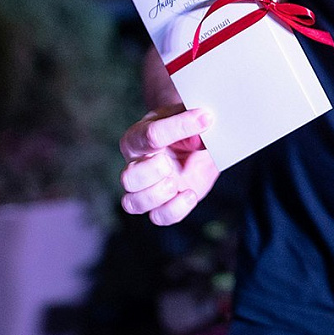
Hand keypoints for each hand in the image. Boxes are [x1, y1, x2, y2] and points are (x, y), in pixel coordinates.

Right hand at [118, 104, 218, 225]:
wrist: (196, 144)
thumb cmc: (187, 128)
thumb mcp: (190, 117)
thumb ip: (193, 122)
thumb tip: (201, 129)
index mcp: (137, 137)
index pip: (150, 135)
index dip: (180, 127)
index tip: (206, 118)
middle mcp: (136, 165)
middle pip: (128, 178)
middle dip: (150, 173)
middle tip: (169, 163)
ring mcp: (146, 189)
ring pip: (133, 203)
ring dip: (156, 195)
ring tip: (174, 182)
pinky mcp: (162, 205)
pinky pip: (158, 217)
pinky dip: (174, 210)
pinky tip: (189, 194)